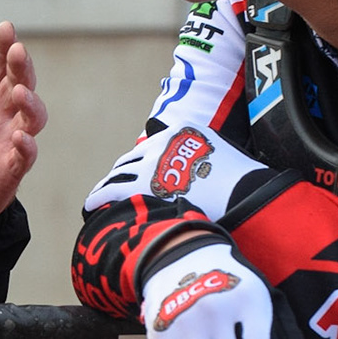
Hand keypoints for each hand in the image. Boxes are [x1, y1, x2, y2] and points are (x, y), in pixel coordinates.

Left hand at [0, 22, 47, 221]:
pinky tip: (18, 137)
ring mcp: (9, 139)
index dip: (3, 46)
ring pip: (32, 117)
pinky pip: (25, 156)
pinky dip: (25, 146)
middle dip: (21, 67)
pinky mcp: (10, 168)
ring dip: (30, 103)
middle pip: (20, 83)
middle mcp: (0, 112)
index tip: (5, 29)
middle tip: (16, 51)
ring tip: (18, 92)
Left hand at [83, 122, 265, 218]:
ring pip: (118, 174)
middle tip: (113, 191)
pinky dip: (98, 198)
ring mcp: (151, 162)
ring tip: (97, 201)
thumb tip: (197, 175)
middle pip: (131, 160)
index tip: (133, 176)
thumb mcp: (222, 155)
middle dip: (121, 176)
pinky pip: (111, 190)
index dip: (140, 165)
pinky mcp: (143, 184)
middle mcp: (162, 142)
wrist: (245, 193)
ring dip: (106, 188)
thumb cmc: (242, 182)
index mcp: (181, 131)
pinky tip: (91, 208)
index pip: (151, 147)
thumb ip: (202, 156)